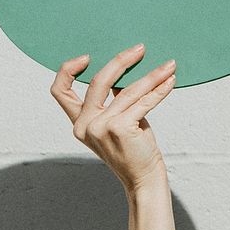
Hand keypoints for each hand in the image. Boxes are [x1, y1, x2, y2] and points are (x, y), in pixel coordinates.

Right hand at [50, 43, 176, 191]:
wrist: (144, 180)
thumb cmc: (134, 151)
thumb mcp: (117, 124)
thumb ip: (115, 102)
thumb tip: (125, 71)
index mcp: (79, 124)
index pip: (59, 92)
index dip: (67, 70)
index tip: (86, 56)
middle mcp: (86, 125)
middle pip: (99, 81)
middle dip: (120, 61)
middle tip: (140, 49)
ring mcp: (102, 127)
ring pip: (129, 90)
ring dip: (152, 75)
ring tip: (169, 65)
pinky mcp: (121, 128)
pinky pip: (144, 101)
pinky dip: (159, 90)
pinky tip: (170, 81)